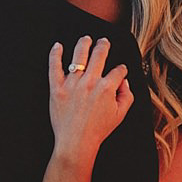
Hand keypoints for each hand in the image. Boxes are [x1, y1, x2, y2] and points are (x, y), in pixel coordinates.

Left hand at [47, 36, 133, 163]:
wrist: (76, 143)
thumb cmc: (98, 130)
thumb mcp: (120, 115)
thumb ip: (127, 96)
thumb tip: (124, 82)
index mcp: (107, 88)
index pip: (118, 71)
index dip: (121, 70)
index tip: (120, 71)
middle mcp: (90, 82)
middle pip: (99, 55)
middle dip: (104, 46)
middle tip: (104, 41)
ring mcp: (72, 84)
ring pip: (79, 56)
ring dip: (84, 44)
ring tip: (86, 39)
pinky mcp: (57, 88)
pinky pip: (55, 66)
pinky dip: (55, 54)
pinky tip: (58, 46)